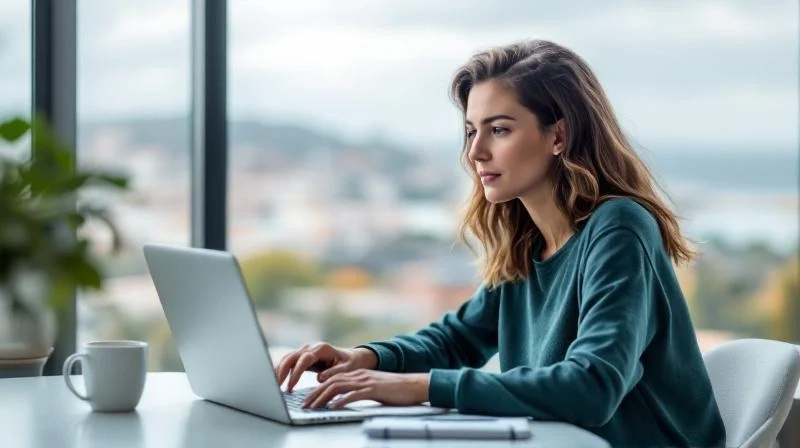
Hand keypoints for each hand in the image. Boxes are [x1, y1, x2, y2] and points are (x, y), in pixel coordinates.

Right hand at [274, 342, 377, 391]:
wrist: (352, 357)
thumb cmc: (350, 364)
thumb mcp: (347, 369)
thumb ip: (334, 373)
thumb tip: (320, 378)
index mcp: (322, 348)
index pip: (304, 359)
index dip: (296, 373)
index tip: (290, 387)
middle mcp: (310, 347)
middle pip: (291, 357)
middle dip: (281, 372)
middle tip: (275, 388)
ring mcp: (304, 350)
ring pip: (286, 359)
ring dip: (278, 372)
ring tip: (272, 387)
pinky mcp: (301, 357)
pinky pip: (287, 362)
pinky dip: (280, 370)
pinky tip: (274, 381)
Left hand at [303, 369, 429, 409]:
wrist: (413, 385)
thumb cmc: (394, 390)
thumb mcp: (372, 388)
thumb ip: (357, 391)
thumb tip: (340, 401)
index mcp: (357, 374)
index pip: (331, 380)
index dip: (317, 390)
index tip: (307, 400)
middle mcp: (359, 375)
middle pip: (330, 382)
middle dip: (314, 394)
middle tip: (304, 405)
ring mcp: (366, 381)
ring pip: (338, 387)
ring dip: (323, 398)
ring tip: (313, 407)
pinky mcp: (373, 389)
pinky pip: (353, 395)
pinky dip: (341, 401)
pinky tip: (333, 408)